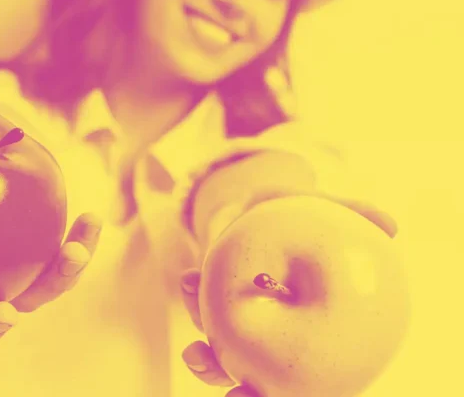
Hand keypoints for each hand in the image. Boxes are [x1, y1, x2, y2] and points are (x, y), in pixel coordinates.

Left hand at [180, 193, 397, 395]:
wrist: (260, 203)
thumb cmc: (302, 215)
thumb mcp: (327, 209)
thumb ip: (355, 213)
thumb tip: (392, 225)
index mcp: (306, 327)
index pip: (308, 374)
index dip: (299, 393)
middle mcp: (272, 334)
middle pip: (260, 379)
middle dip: (244, 395)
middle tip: (236, 396)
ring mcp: (239, 322)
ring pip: (221, 355)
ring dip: (204, 361)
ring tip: (195, 353)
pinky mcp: (210, 302)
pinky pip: (198, 306)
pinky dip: (191, 296)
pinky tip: (188, 279)